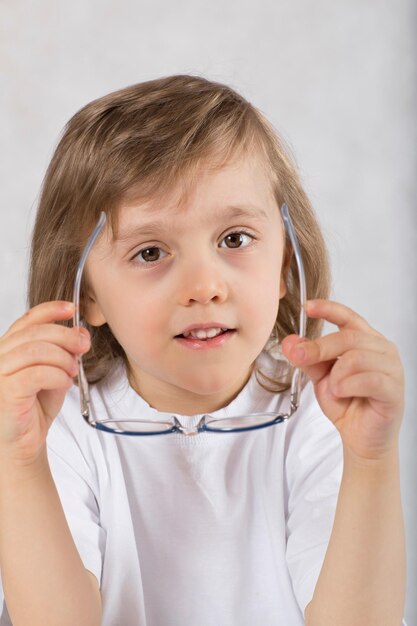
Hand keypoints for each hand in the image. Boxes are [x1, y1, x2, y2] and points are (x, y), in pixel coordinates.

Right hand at [0, 301, 89, 465]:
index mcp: (10, 346)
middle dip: (66, 336)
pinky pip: (35, 374)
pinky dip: (57, 375)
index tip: (73, 310)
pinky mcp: (5, 392)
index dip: (51, 309)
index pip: (28, 319)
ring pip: (35, 351)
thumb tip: (81, 333)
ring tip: (73, 370)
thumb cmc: (36, 406)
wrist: (24, 441)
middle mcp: (0, 356)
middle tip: (84, 346)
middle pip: (35, 332)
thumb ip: (66, 352)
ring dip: (62, 358)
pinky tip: (65, 382)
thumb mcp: (57, 372)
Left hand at [281, 299, 404, 461]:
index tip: (307, 307)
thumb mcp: (320, 377)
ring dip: (337, 374)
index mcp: (365, 341)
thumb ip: (307, 358)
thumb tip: (290, 341)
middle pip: (348, 337)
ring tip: (333, 388)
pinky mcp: (394, 390)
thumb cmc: (346, 403)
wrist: (360, 438)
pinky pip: (369, 380)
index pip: (348, 317)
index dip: (329, 309)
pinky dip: (348, 386)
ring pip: (357, 357)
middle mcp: (382, 350)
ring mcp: (392, 369)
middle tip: (301, 358)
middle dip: (319, 347)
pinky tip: (341, 393)